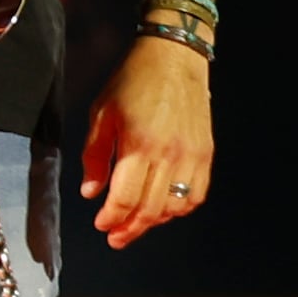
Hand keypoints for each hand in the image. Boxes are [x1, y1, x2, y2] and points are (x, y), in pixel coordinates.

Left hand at [82, 31, 213, 248]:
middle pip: (151, 209)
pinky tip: (164, 211)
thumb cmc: (132, 81)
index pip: (125, 197)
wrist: (175, 58)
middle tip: (115, 237)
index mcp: (139, 145)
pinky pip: (196, 195)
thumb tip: (91, 193)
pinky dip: (180, 209)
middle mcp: (169, 156)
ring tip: (136, 224)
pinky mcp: (206, 154)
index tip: (101, 225)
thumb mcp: (101, 112)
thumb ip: (95, 155)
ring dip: (154, 222)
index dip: (111, 217)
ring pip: (175, 207)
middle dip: (130, 228)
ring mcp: (192, 157)